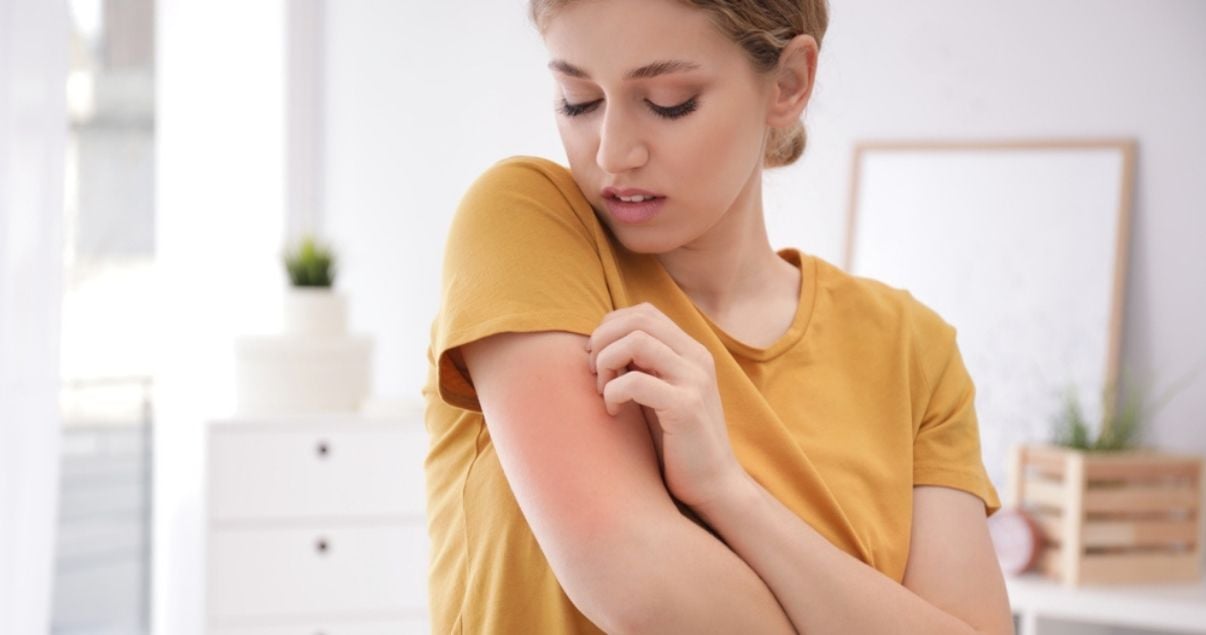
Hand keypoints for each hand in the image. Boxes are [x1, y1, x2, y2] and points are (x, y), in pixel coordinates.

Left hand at [587, 302, 742, 508]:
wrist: (713, 484)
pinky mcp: (686, 408)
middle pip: (638, 319)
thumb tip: (599, 342)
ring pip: (636, 341)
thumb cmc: (676, 442)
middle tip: (594, 372)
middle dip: (603, 340)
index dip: (611, 327)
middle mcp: (697, 358)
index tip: (598, 358)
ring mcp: (694, 380)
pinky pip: (635, 382)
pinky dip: (613, 393)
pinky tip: (614, 412)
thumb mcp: (659, 392)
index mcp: (691, 351)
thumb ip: (642, 365)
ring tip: (602, 390)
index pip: (643, 312)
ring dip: (606, 362)